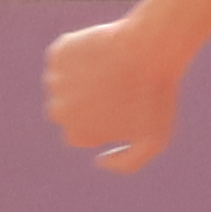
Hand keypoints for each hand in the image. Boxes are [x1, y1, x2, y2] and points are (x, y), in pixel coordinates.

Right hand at [44, 18, 186, 174]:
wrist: (149, 48)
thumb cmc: (155, 96)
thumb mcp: (154, 140)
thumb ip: (127, 163)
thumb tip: (99, 161)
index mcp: (77, 135)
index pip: (80, 133)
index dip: (102, 119)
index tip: (122, 105)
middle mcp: (58, 112)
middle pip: (66, 110)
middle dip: (85, 100)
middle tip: (116, 85)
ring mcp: (54, 82)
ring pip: (63, 82)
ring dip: (80, 77)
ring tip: (110, 69)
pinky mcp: (57, 54)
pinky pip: (64, 57)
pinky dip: (78, 54)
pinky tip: (102, 52)